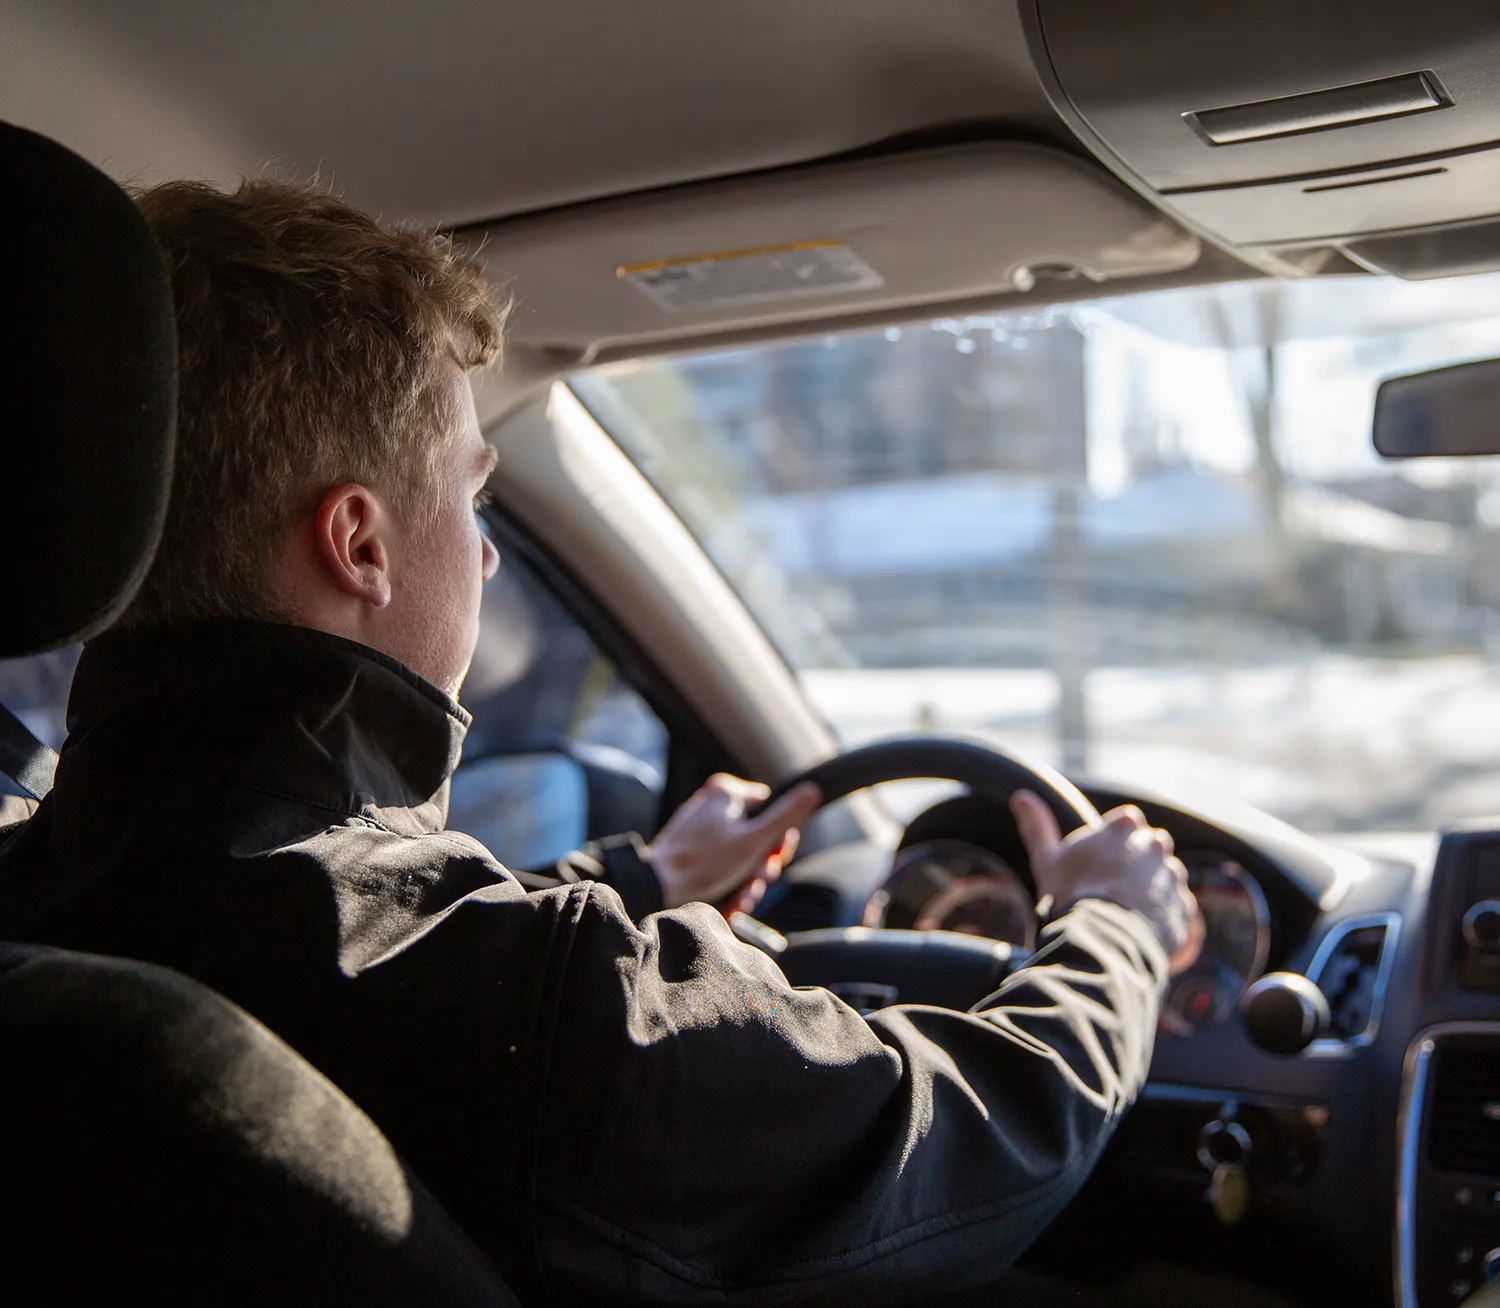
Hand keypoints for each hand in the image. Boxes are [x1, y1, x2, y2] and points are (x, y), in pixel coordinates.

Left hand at [647, 775, 822, 911]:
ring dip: (749, 881)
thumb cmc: (701, 863)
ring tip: (739, 895)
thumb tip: (813, 789)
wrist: (656, 889)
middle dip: (762, 866)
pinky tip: (730, 900)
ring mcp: (705, 828)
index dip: (779, 839)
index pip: (774, 809)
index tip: (774, 859)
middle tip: (755, 880)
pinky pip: (726, 865)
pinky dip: (732, 884)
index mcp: (728, 793)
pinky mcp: (697, 851)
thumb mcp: (753, 840)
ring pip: (744, 855)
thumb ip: (786, 816)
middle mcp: (716, 805)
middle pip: (760, 835)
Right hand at [1010, 790, 1204, 973]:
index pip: (1130, 820)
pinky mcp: (1183, 909)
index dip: (1119, 837)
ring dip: (1156, 885)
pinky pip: (1179, 906)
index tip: (1106, 855)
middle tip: (1115, 883)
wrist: (1104, 942)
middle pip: (1154, 844)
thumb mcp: (1047, 861)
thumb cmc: (1072, 897)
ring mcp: (1172, 879)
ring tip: (1129, 908)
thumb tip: (1021, 796)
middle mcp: (1154, 848)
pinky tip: (1143, 926)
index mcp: (1123, 829)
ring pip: (1170, 874)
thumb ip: (1038, 827)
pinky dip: (1166, 913)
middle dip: (1141, 858)